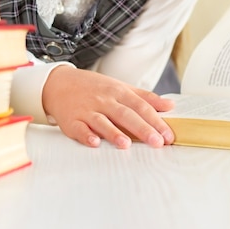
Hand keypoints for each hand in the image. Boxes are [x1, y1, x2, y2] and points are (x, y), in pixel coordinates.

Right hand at [41, 65, 174, 148]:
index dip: (155, 120)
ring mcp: (87, 110)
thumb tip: (170, 105)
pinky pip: (80, 129)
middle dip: (142, 128)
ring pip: (102, 122)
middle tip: (157, 142)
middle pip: (125, 114)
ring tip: (126, 144)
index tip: (168, 135)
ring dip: (113, 133)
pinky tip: (94, 142)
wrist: (60, 83)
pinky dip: (86, 135)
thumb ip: (144, 97)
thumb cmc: (94, 88)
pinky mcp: (72, 121)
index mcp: (118, 92)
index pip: (140, 106)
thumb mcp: (120, 87)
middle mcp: (104, 101)